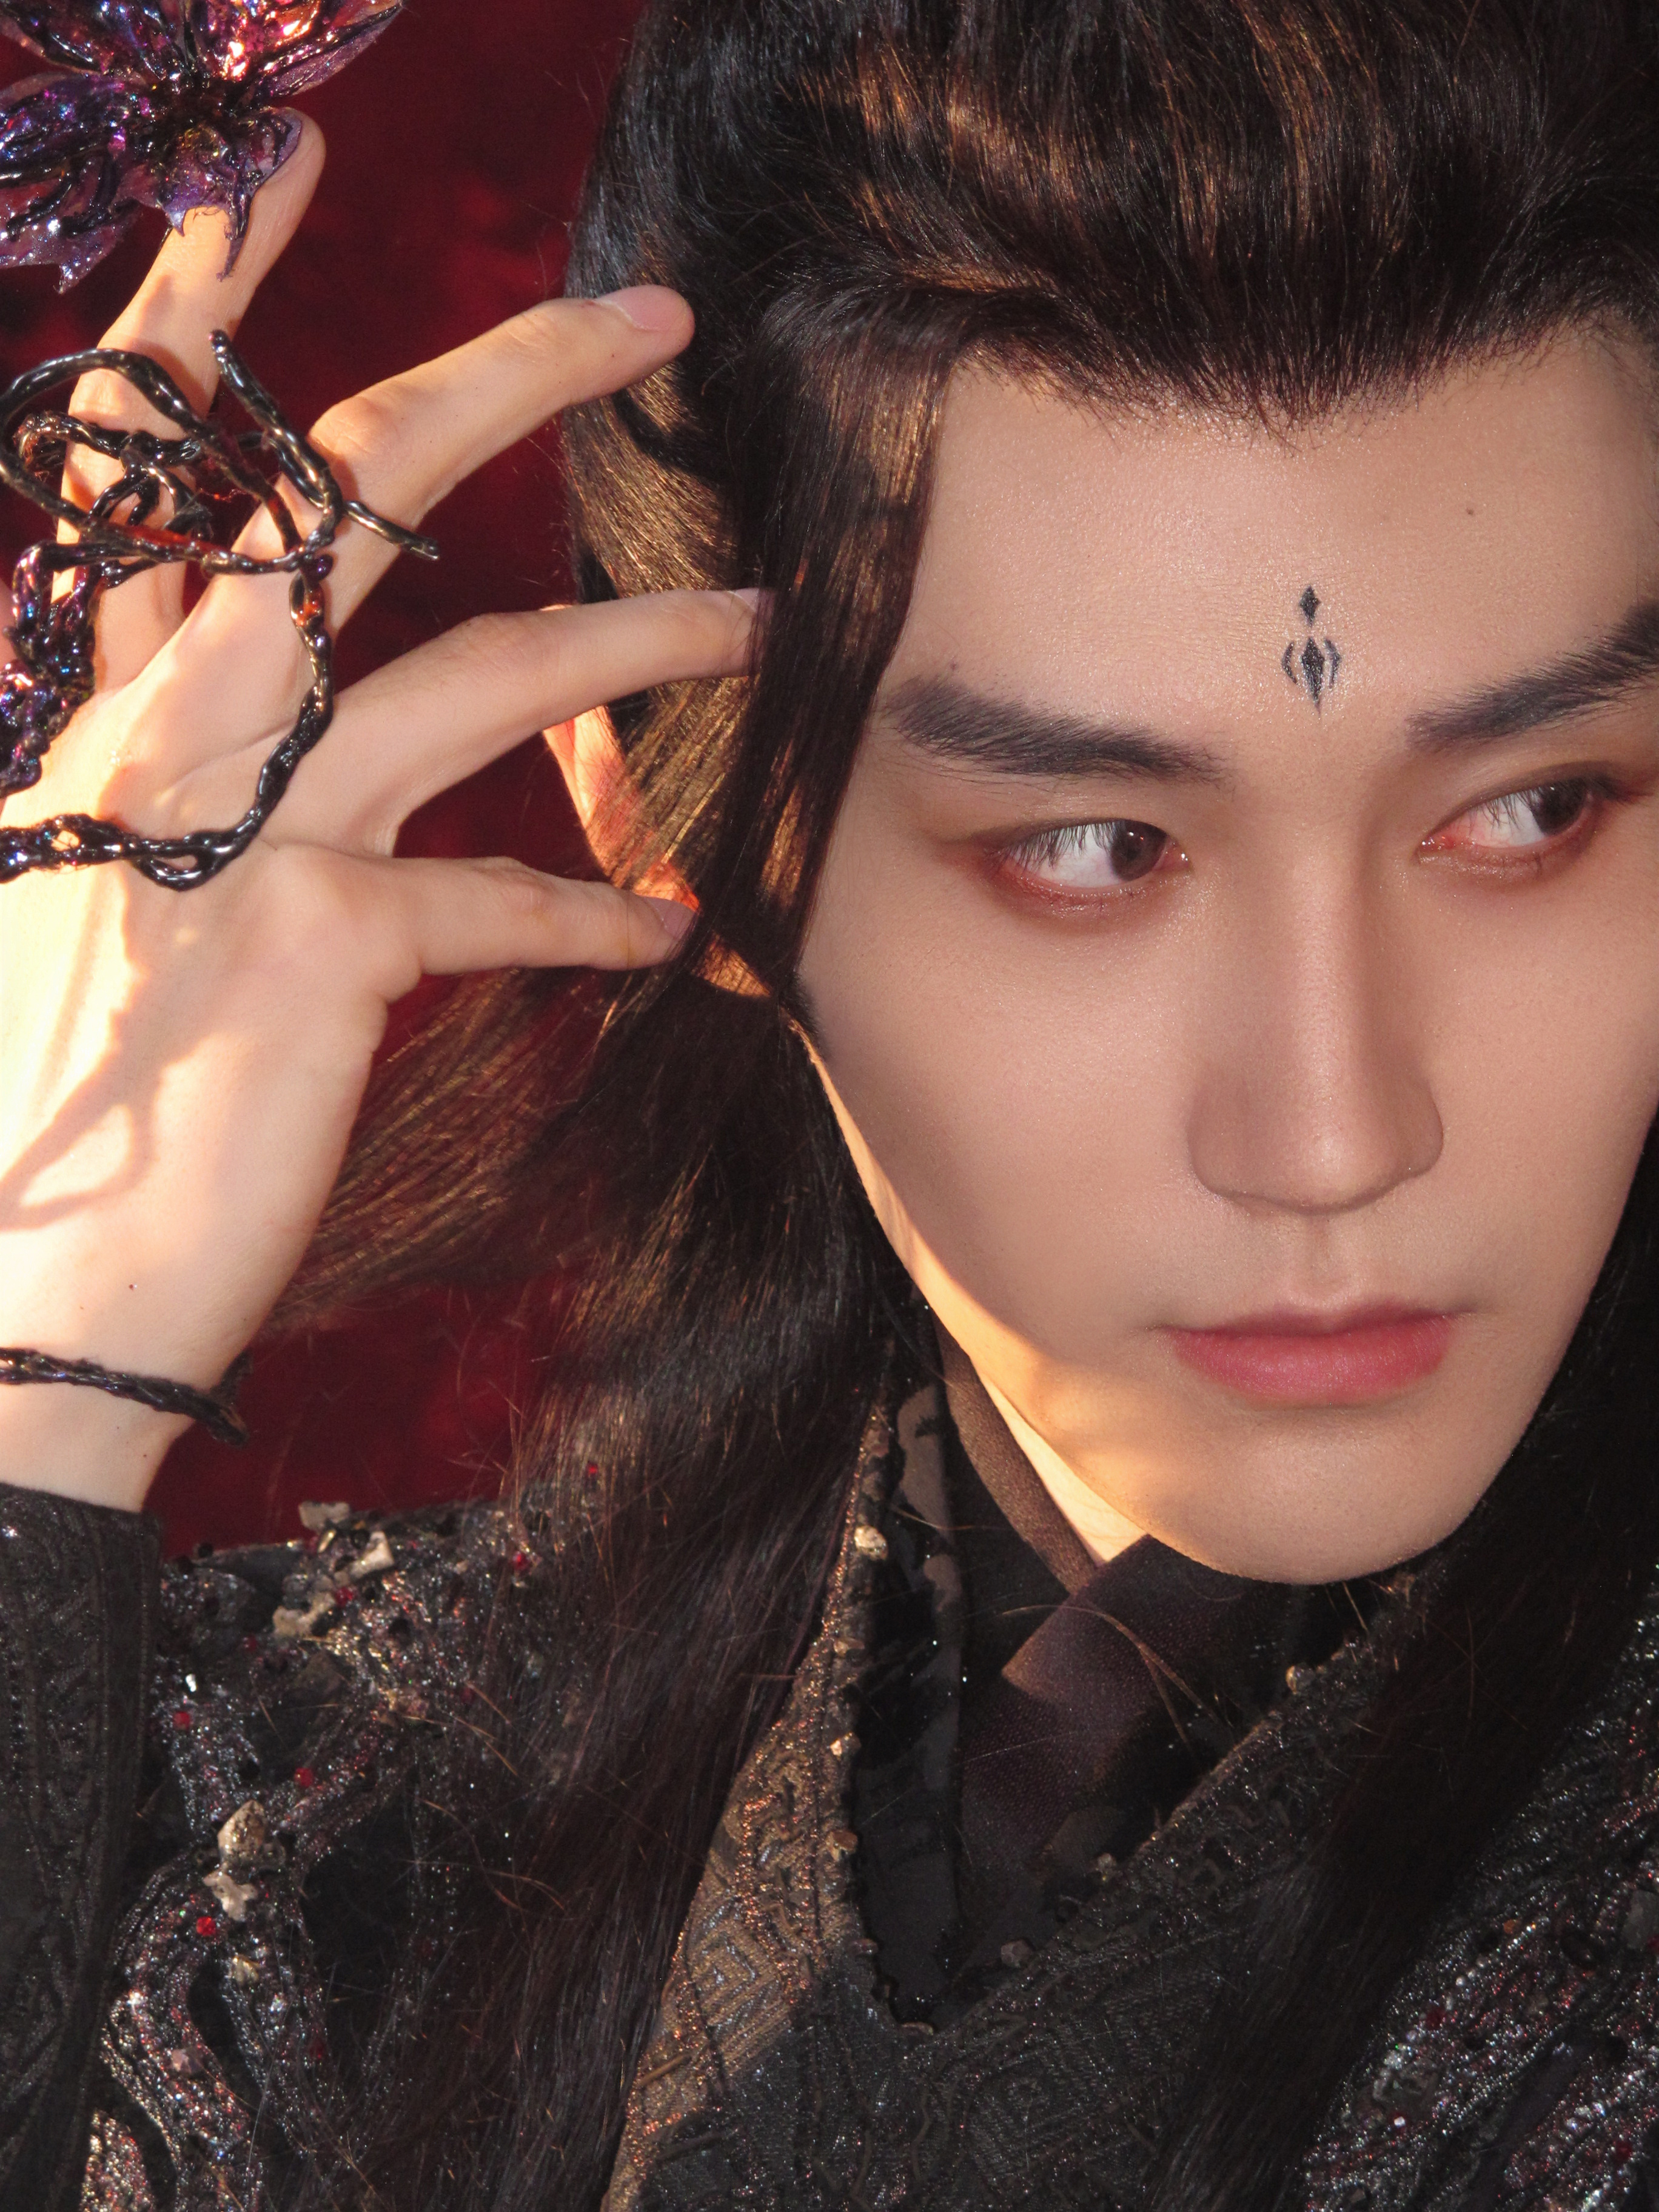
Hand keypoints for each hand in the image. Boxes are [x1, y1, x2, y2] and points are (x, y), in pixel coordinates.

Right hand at [0, 124, 750, 1509]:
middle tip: (651, 311)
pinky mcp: (315, 947)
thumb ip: (141, 717)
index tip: (272, 174)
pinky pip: (498, 896)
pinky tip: (673, 927)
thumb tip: (192, 616)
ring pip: (471, 667)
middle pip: (340, 486)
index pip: (148, 456)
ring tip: (759, 616)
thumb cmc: (52, 1088)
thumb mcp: (70, 859)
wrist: (18, 1292)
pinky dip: (594, 910)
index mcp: (104, 699)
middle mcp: (165, 726)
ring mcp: (237, 828)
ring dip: (635, 634)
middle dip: (504, 373)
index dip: (203, 301)